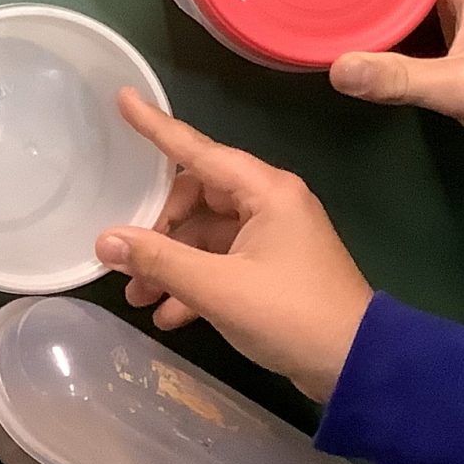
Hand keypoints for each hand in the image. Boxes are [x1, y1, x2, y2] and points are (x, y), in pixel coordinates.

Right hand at [95, 89, 371, 401]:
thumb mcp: (217, 288)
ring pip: (205, 235)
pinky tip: (170, 315)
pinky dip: (194, 283)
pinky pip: (221, 262)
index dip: (156, 127)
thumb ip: (158, 260)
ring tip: (139, 297)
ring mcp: (274, 237)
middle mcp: (270, 204)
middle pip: (196, 197)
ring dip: (170, 263)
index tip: (123, 98)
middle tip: (126, 258)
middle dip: (156, 229)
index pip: (197, 150)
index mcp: (265, 192)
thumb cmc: (291, 314)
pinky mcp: (274, 269)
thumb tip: (104, 240)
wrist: (358, 365)